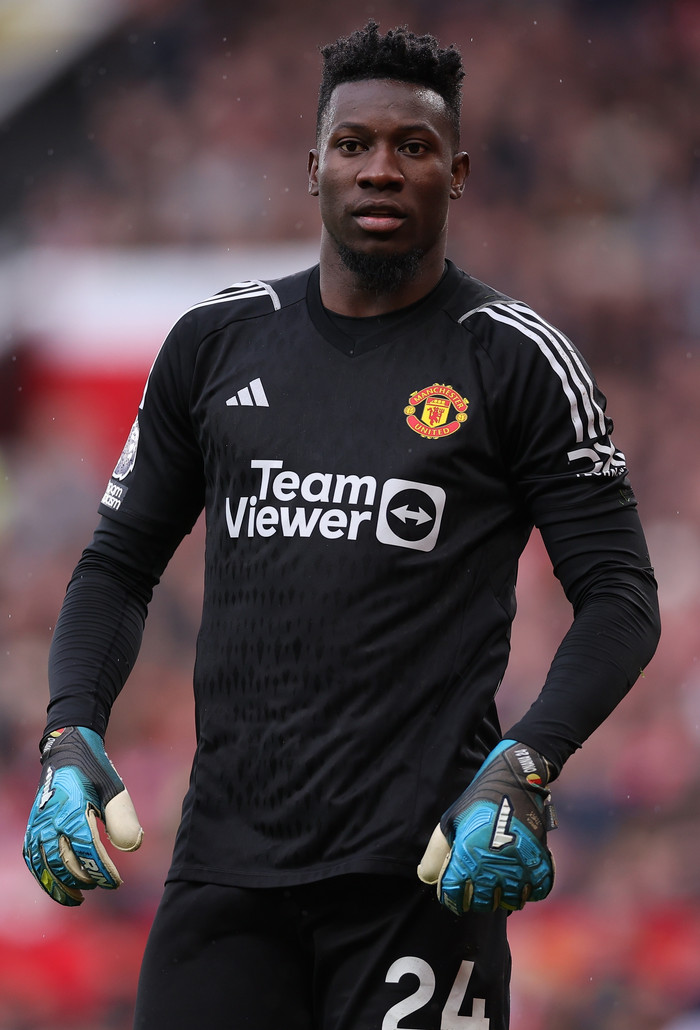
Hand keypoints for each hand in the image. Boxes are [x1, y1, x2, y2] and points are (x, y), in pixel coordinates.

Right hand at [23, 726, 142, 905]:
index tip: (116, 883)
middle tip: (102, 884)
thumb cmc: (94, 772)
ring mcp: (38, 826)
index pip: (88, 851)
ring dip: (61, 885)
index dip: (102, 871)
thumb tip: (133, 847)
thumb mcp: (114, 790)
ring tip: (79, 896)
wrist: (66, 752)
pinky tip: (56, 884)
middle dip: (85, 879)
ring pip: (45, 866)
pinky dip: (43, 876)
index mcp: (73, 811)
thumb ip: (123, 818)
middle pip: (65, 863)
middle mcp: (51, 821)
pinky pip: (32, 859)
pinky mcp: (32, 828)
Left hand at [417, 739, 555, 913]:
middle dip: (478, 899)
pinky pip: (535, 892)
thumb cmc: (478, 801)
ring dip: (505, 896)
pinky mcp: (539, 862)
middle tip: (478, 889)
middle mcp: (492, 866)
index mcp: (467, 856)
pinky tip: (521, 879)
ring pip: (511, 901)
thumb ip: (437, 853)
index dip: (452, 897)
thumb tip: (425, 876)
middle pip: (484, 903)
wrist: (514, 781)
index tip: (455, 894)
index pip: (455, 895)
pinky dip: (529, 890)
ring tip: (501, 884)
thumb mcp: (450, 822)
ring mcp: (518, 866)